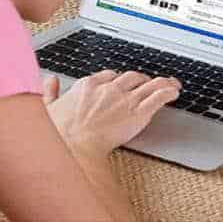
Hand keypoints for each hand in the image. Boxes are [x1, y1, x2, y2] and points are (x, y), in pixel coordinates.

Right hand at [42, 70, 180, 159]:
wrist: (74, 146)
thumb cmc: (59, 133)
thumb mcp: (48, 107)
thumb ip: (50, 92)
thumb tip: (50, 81)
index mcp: (88, 85)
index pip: (108, 76)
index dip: (117, 80)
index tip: (121, 84)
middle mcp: (108, 88)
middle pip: (130, 77)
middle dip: (140, 79)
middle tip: (147, 83)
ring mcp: (125, 99)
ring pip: (148, 84)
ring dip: (160, 82)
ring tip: (169, 83)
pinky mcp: (138, 112)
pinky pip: (158, 97)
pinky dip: (168, 91)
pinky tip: (175, 91)